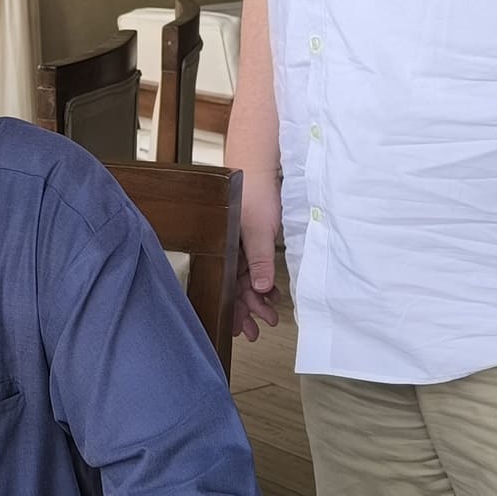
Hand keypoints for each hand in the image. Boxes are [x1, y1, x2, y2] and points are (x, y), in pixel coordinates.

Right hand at [234, 169, 283, 340]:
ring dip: (257, 298)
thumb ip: (259, 262)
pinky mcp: (251, 238)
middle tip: (258, 330)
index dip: (236, 311)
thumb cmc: (253, 194)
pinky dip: (262, 280)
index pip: (228, 289)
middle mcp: (230, 251)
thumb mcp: (258, 232)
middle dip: (247, 311)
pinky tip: (271, 291)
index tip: (244, 329)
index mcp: (225, 251)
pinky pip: (254, 266)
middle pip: (235, 288)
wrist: (257, 165)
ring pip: (246, 279)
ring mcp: (240, 245)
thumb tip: (259, 290)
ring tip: (269, 315)